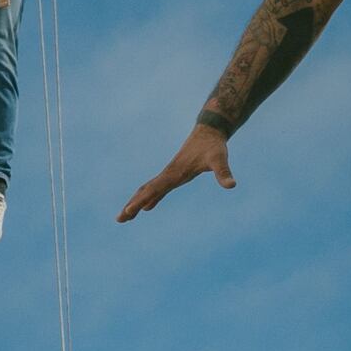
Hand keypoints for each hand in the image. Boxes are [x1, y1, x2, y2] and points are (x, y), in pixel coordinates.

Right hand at [120, 122, 235, 220]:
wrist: (209, 131)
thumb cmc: (214, 146)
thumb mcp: (219, 160)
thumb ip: (223, 173)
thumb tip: (231, 185)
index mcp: (174, 173)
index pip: (154, 189)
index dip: (141, 200)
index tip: (129, 210)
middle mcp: (168, 174)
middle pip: (145, 192)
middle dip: (132, 206)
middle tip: (119, 219)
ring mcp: (170, 174)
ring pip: (149, 190)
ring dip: (137, 202)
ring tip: (126, 216)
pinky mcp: (174, 174)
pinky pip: (158, 189)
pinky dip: (150, 198)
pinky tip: (147, 207)